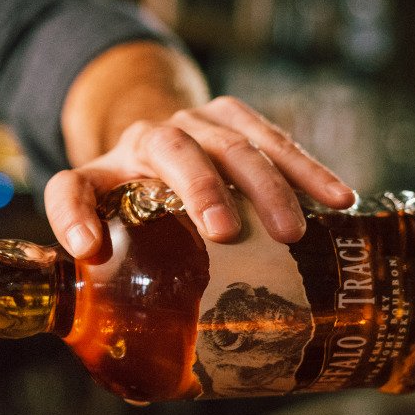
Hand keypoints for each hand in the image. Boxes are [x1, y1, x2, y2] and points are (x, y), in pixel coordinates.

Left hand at [45, 94, 354, 258]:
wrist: (156, 138)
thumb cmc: (126, 194)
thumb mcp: (96, 215)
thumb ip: (85, 241)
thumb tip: (101, 294)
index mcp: (105, 169)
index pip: (74, 187)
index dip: (74, 215)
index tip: (92, 248)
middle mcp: (153, 135)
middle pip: (177, 149)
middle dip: (203, 188)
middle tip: (227, 234)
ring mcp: (200, 122)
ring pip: (236, 142)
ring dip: (267, 184)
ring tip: (294, 231)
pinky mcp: (239, 120)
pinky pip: (276, 142)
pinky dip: (308, 170)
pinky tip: (340, 199)